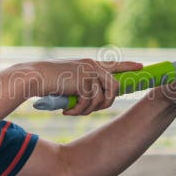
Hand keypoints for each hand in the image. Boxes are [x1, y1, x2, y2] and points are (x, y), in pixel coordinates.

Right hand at [24, 59, 142, 115]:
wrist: (34, 77)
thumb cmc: (47, 82)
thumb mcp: (69, 81)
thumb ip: (83, 86)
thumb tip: (96, 101)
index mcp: (89, 64)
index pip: (114, 65)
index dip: (129, 66)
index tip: (141, 67)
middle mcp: (92, 66)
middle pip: (114, 88)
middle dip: (105, 103)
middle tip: (88, 110)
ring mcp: (90, 72)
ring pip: (103, 98)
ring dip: (88, 109)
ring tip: (73, 110)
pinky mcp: (85, 81)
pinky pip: (90, 103)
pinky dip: (79, 111)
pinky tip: (67, 111)